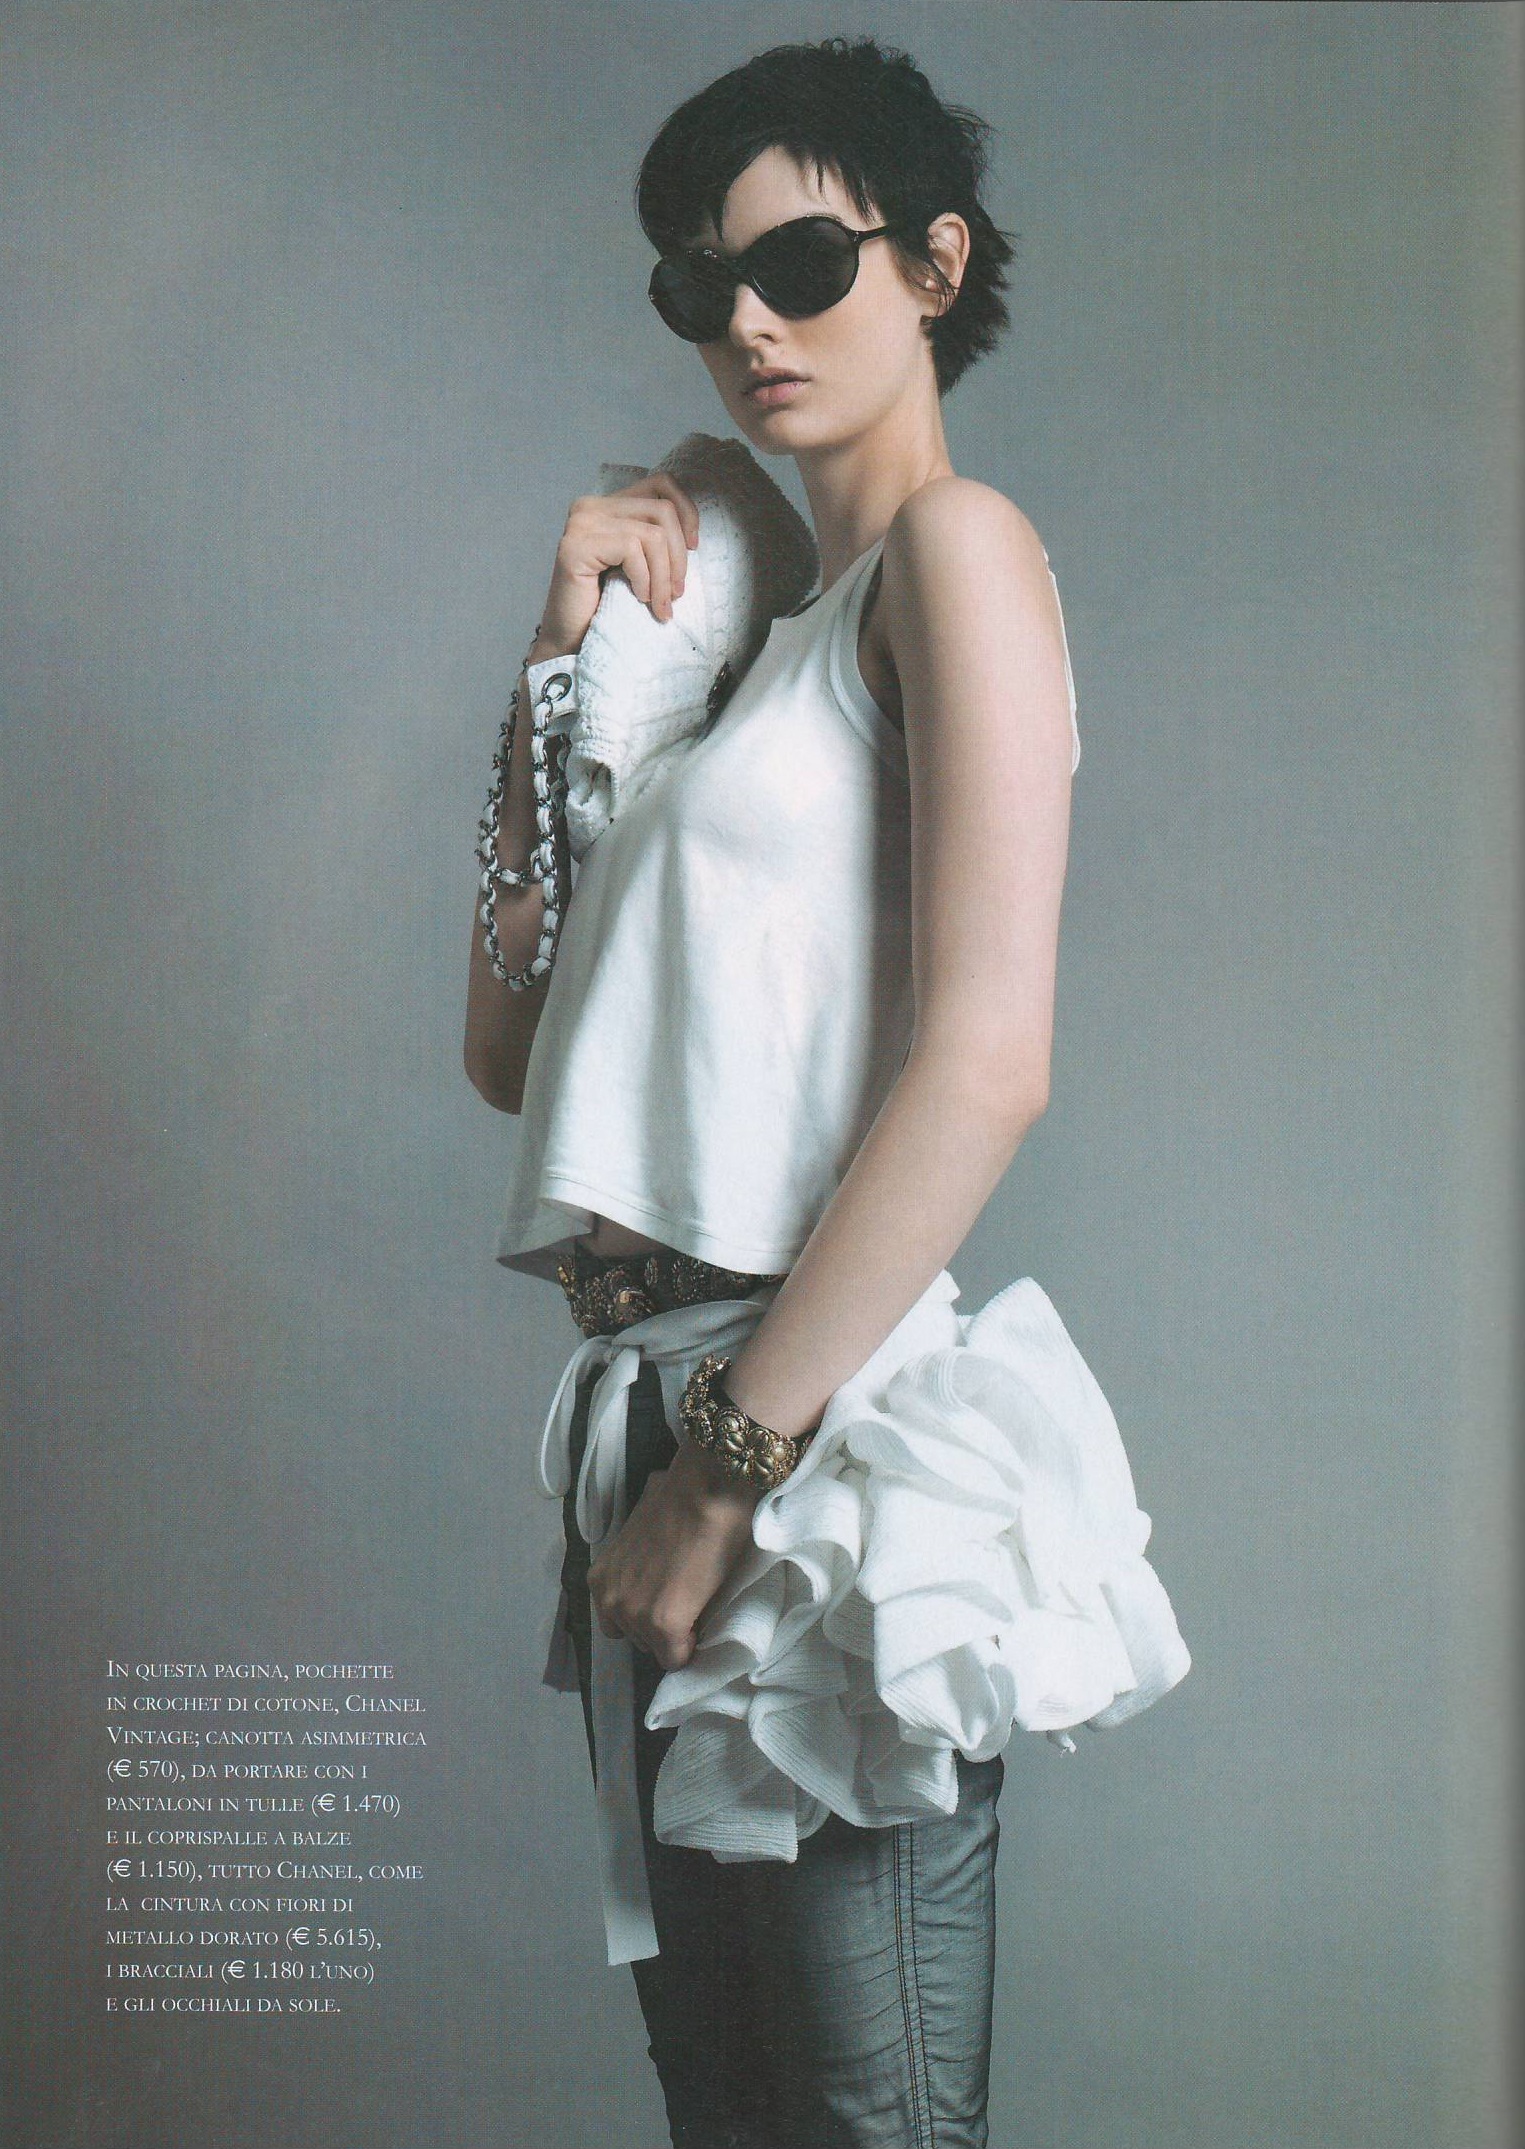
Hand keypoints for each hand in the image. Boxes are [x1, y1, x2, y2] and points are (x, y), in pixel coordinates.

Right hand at [538, 474, 699, 653]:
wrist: (573, 640)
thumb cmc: (608, 606)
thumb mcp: (641, 564)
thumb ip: (655, 537)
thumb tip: (693, 534)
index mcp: (609, 505)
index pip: (661, 483)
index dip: (687, 511)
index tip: (693, 547)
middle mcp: (591, 506)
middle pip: (662, 511)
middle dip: (679, 557)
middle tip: (676, 593)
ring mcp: (581, 523)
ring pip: (652, 535)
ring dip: (663, 577)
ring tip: (660, 604)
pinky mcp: (576, 545)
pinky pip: (632, 550)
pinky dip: (644, 580)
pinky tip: (638, 597)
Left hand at [586, 1442, 759, 1671]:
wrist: (706, 1490)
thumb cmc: (679, 1498)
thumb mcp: (641, 1527)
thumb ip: (637, 1554)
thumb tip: (655, 1550)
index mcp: (600, 1577)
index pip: (619, 1620)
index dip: (650, 1609)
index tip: (672, 1595)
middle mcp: (608, 1599)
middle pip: (636, 1636)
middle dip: (660, 1623)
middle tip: (686, 1597)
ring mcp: (633, 1615)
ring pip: (657, 1648)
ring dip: (676, 1633)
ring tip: (696, 1601)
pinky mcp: (662, 1627)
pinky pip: (677, 1659)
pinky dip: (691, 1648)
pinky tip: (703, 1619)